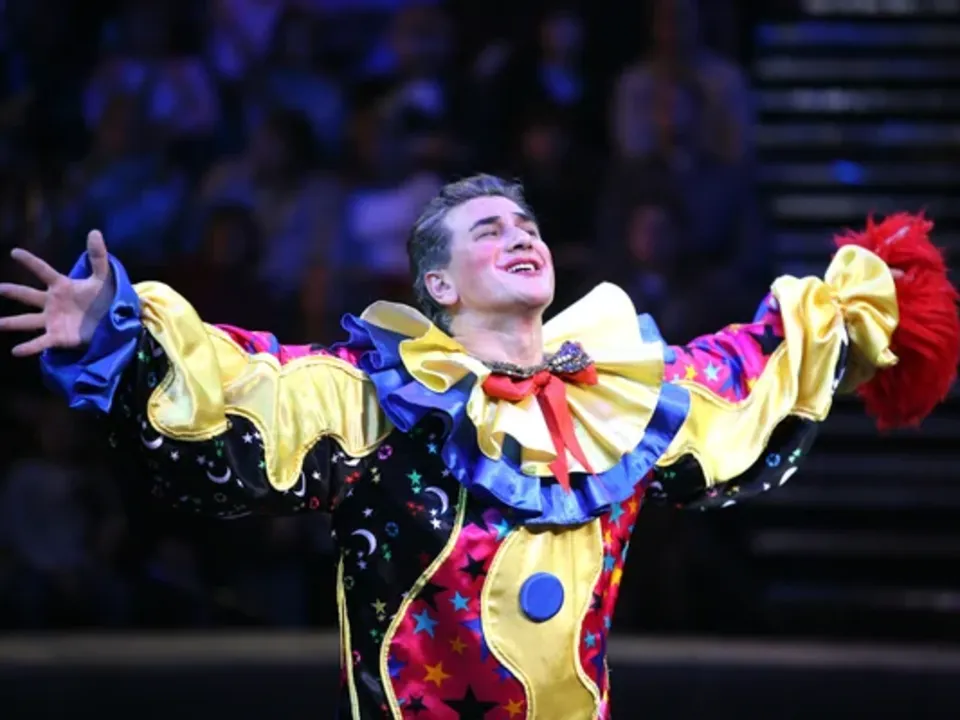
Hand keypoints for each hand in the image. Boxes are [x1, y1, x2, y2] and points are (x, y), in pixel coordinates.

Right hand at [0, 230, 114, 355]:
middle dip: (12, 291)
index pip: (43, 271)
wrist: (114, 321)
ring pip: (26, 321)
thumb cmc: (106, 298)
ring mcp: (53, 320)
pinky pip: (40, 342)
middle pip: (27, 295)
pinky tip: (15, 351)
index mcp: (62, 286)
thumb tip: (95, 231)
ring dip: (10, 323)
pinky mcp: (58, 337)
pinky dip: (28, 347)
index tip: (14, 252)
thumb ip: (98, 256)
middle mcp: (52, 302)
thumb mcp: (103, 277)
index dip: (30, 262)